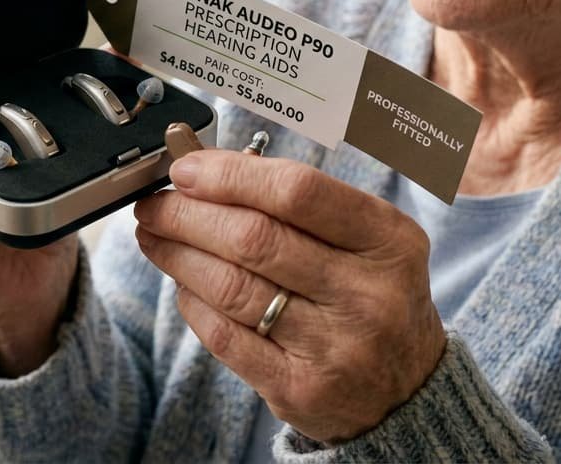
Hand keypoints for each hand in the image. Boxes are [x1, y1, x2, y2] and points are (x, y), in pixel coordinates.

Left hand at [132, 149, 444, 441]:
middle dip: (188, 215)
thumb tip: (208, 170)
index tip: (187, 169)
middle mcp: (367, 294)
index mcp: (389, 240)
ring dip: (178, 256)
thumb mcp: (366, 240)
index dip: (231, 175)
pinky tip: (182, 284)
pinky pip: (224, 336)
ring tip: (154, 237)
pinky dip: (192, 302)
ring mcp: (335, 347)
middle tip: (155, 205)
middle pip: (254, 239)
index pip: (297, 192)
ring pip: (231, 287)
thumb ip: (299, 204)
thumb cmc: (370, 296)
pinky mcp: (300, 389)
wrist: (406, 391)